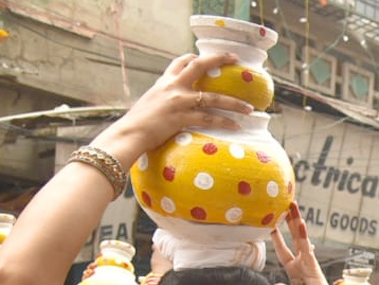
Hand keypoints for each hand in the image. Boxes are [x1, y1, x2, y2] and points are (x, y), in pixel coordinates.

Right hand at [94, 53, 251, 162]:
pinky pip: (209, 118)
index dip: (194, 58)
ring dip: (233, 102)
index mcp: (164, 83)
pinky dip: (224, 122)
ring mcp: (179, 101)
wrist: (129, 133)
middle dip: (219, 59)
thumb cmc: (137, 124)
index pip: (180, 62)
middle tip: (235, 59)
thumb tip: (170, 109)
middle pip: (199, 66)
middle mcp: (173, 87)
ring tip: (248, 107)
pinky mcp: (182, 117)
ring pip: (213, 97)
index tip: (204, 57)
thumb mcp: (150, 104)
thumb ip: (163, 101)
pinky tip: (235, 126)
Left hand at [272, 205, 346, 284]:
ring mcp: (308, 264)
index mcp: (295, 273)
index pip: (284, 252)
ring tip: (292, 205)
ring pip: (300, 238)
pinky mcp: (313, 267)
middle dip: (289, 222)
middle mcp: (302, 265)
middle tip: (285, 205)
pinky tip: (300, 222)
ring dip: (296, 221)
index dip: (278, 239)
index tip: (272, 227)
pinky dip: (304, 236)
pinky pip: (307, 248)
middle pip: (294, 239)